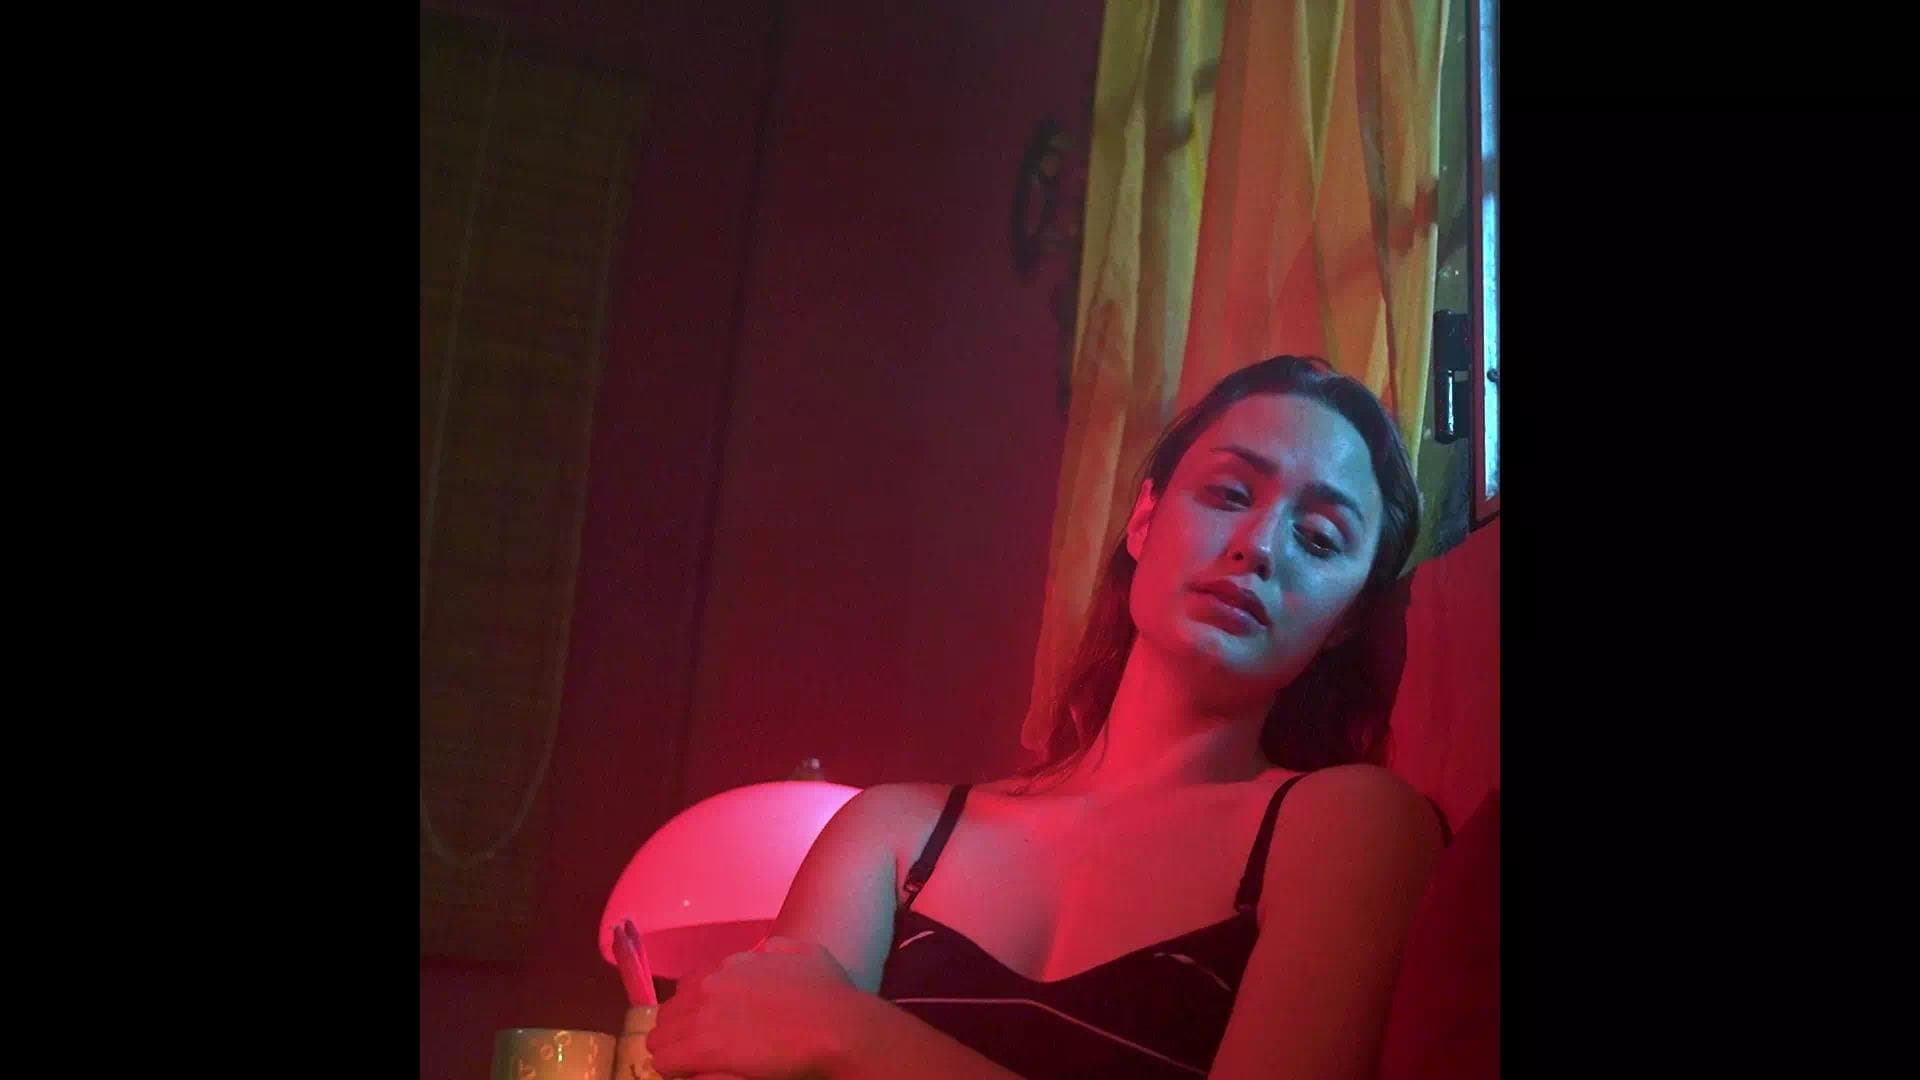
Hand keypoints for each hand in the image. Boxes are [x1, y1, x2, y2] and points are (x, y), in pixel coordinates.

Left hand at [648, 936, 866, 1079]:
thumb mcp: (807, 954)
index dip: (697, 1009)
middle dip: (680, 1030)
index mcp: (733, 964)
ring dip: (674, 1050)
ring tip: (691, 1065)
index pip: (690, 985)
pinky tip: (689, 1073)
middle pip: (671, 1010)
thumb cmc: (831, 996)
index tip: (709, 1026)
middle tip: (698, 1050)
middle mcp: (712, 983)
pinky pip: (665, 1060)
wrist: (835, 1027)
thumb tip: (767, 949)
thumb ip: (780, 949)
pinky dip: (674, 1068)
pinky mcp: (703, 1046)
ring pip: (661, 1036)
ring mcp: (704, 1014)